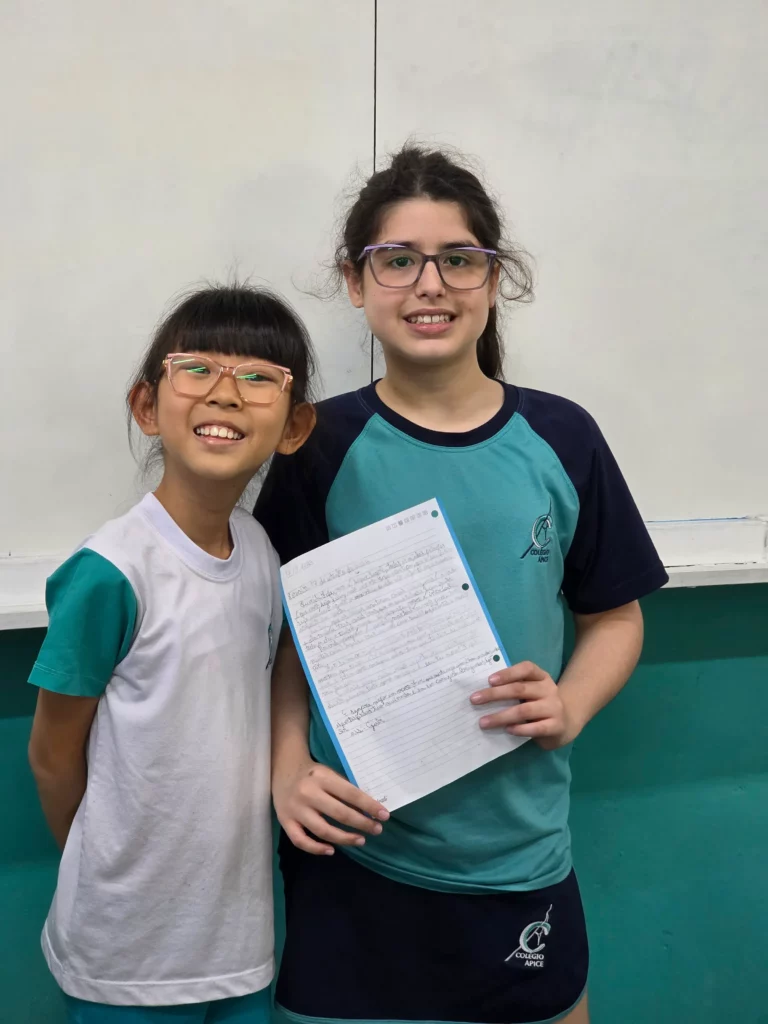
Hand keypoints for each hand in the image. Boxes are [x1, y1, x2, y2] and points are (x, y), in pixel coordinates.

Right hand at [273, 757, 389, 855]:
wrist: (283, 769)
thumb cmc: (312, 773)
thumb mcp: (329, 773)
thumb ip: (344, 788)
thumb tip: (369, 808)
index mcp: (322, 778)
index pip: (351, 794)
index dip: (369, 806)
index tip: (384, 816)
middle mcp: (308, 793)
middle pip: (339, 814)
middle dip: (362, 824)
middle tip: (376, 830)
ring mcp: (295, 809)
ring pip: (322, 830)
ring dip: (344, 838)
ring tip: (360, 840)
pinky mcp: (285, 822)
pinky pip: (300, 841)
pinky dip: (316, 849)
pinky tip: (331, 851)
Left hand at [470, 661, 581, 750]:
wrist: (566, 723)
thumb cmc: (539, 704)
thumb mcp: (531, 692)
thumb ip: (514, 688)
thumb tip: (483, 693)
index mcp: (541, 677)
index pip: (527, 668)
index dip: (508, 673)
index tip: (489, 680)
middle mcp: (549, 690)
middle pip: (520, 689)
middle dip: (495, 694)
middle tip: (475, 700)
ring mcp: (554, 708)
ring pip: (524, 710)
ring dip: (501, 716)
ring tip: (483, 722)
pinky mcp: (556, 726)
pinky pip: (536, 728)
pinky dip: (520, 729)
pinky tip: (507, 730)